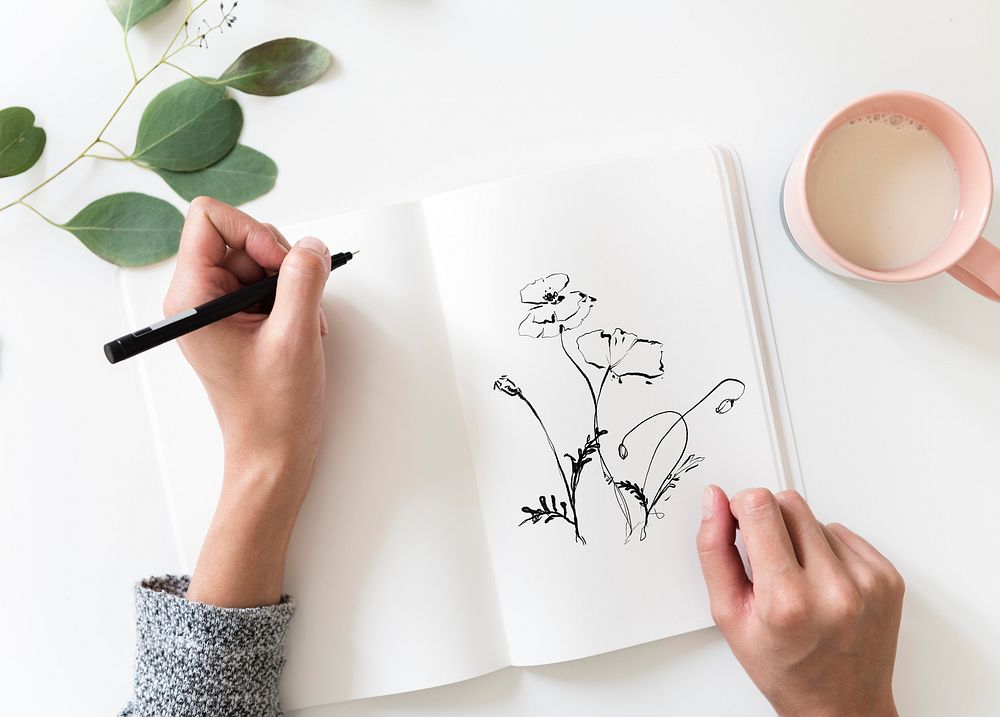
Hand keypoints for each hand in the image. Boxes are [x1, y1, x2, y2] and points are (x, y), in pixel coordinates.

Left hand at [162, 197, 331, 606]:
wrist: (274, 455)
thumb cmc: (272, 410)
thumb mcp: (294, 336)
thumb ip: (303, 279)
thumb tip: (312, 244)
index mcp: (191, 298)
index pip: (210, 218)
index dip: (252, 230)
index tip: (279, 263)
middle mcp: (199, 298)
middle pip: (242, 236)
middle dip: (280, 261)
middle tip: (297, 300)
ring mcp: (220, 309)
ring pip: (262, 259)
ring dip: (292, 284)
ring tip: (302, 324)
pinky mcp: (240, 320)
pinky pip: (271, 284)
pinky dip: (294, 299)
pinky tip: (302, 331)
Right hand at [696, 486, 903, 716]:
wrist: (843, 706)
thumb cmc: (784, 668)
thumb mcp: (730, 615)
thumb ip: (714, 551)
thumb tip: (714, 500)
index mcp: (787, 601)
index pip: (760, 507)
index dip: (741, 508)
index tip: (738, 526)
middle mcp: (833, 588)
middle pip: (789, 503)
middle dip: (769, 521)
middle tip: (768, 562)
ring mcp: (867, 581)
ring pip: (816, 517)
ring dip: (801, 539)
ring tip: (798, 580)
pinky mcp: (888, 577)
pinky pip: (844, 533)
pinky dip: (828, 550)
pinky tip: (821, 583)